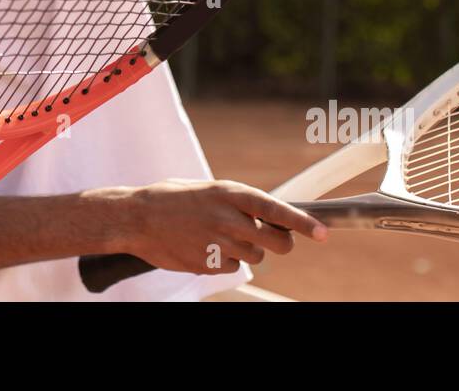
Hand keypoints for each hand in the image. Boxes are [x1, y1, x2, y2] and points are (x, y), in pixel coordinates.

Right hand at [108, 178, 327, 274]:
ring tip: (217, 235)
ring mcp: (219, 244)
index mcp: (229, 193)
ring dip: (245, 250)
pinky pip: (232, 267)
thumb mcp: (207, 189)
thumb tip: (269, 216)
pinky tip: (203, 247)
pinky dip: (224, 261)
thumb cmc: (171, 199)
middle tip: (270, 238)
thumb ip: (237, 202)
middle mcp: (228, 218)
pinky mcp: (209, 265)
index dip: (302, 222)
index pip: (276, 209)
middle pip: (276, 242)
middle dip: (280, 243)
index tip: (323, 233)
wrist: (135, 218)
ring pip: (255, 256)